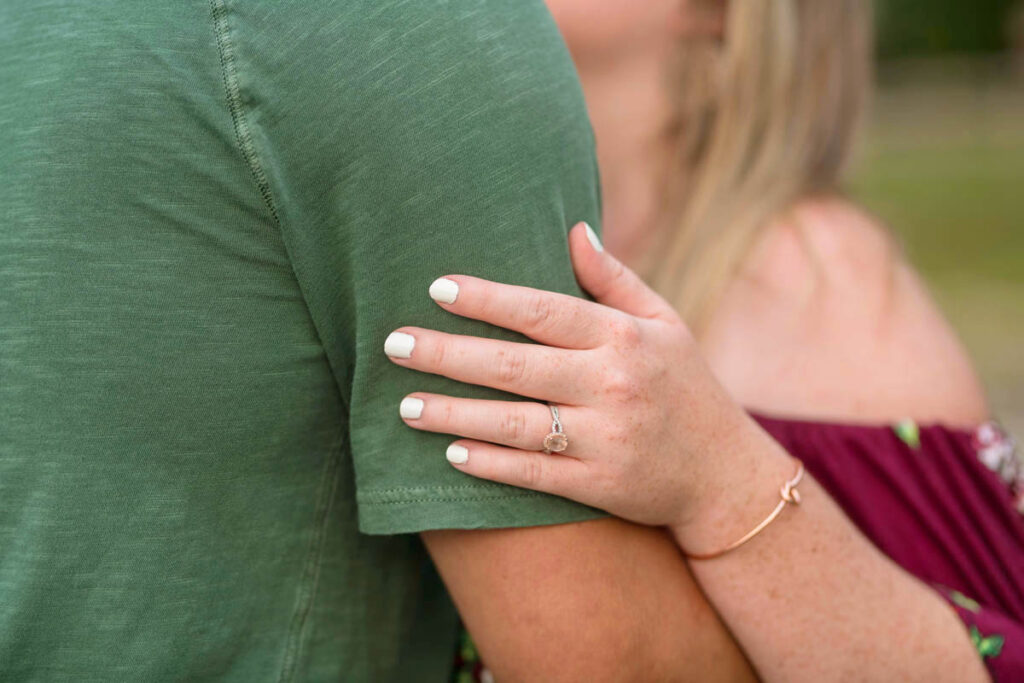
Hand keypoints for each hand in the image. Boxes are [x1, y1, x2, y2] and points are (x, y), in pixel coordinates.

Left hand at [384, 222, 767, 530]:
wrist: (724, 474)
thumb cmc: (685, 385)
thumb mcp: (664, 322)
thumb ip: (613, 279)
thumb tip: (571, 228)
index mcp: (624, 337)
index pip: (542, 311)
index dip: (487, 299)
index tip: (437, 288)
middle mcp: (613, 384)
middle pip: (514, 366)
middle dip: (448, 353)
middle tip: (393, 344)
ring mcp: (605, 438)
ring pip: (514, 423)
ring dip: (454, 413)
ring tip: (405, 404)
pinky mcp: (598, 486)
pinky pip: (534, 473)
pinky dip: (490, 464)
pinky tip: (451, 453)